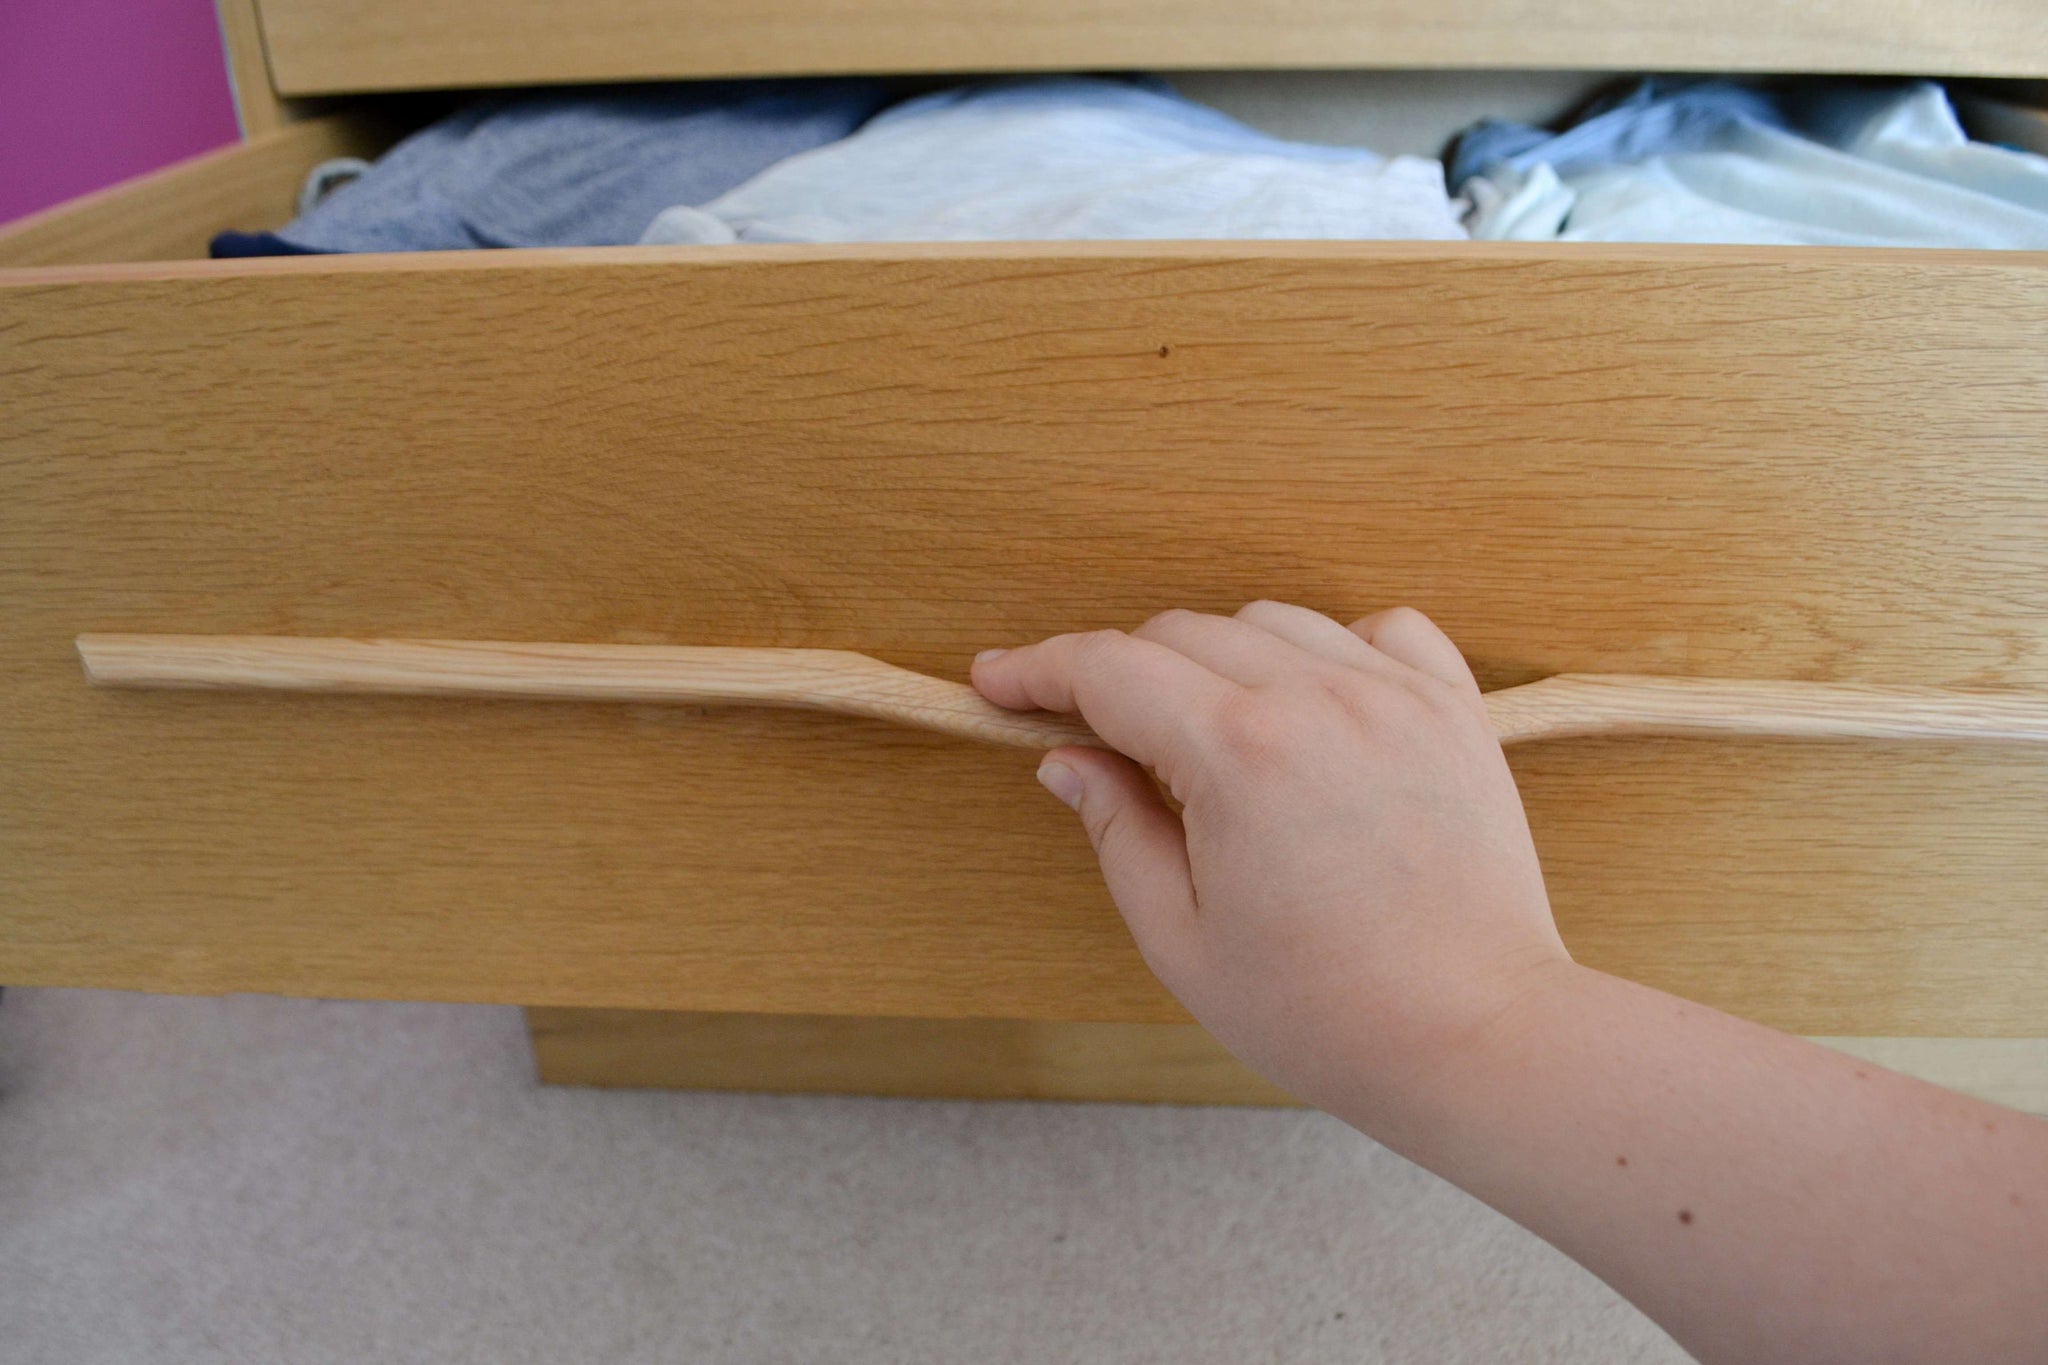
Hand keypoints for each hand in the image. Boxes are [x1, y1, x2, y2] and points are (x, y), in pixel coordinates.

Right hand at [972, 602, 1569, 1113]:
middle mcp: (1317, 700)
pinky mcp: (1454, 712)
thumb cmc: (1325, 1013)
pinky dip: (1333, 646)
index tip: (997, 679)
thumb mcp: (1182, 939)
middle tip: (1097, 734)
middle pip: (1181, 633)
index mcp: (1238, 756)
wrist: (1477, 1037)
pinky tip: (1313, 701)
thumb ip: (1117, 830)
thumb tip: (1068, 761)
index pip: (1109, 669)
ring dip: (1217, 658)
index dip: (1038, 668)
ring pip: (1271, 623)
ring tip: (1207, 733)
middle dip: (1122, 672)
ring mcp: (1395, 697)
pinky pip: (1382, 629)